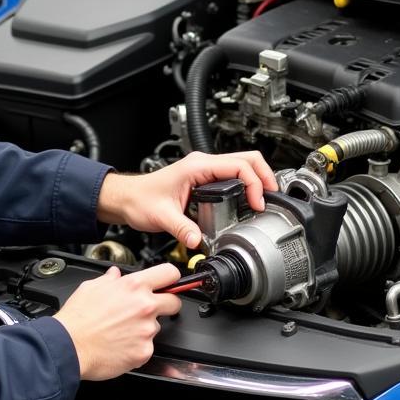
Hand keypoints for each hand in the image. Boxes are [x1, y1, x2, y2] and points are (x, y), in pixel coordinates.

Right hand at [54, 263, 181, 380]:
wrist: (68, 346)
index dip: (171, 279)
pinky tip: (120, 345)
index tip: (169, 284)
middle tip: (147, 311)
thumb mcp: (90, 287)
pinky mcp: (144, 351)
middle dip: (166, 305)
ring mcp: (146, 330)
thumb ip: (110, 280)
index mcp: (134, 286)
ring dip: (144, 328)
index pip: (169, 273)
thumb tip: (115, 275)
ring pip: (157, 327)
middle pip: (174, 302)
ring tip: (121, 331)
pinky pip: (147, 347)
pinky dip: (136, 347)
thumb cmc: (77, 319)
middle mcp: (145, 306)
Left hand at [96, 151, 276, 249]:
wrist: (127, 198)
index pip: (239, 166)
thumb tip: (198, 240)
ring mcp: (204, 170)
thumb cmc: (140, 199)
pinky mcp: (204, 179)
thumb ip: (182, 228)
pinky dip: (245, 186)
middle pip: (247, 159)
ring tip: (263, 201)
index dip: (254, 184)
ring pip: (242, 166)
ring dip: (256, 181)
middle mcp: (203, 164)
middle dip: (264, 177)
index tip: (258, 203)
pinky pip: (232, 176)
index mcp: (197, 166)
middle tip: (273, 199)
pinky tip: (247, 202)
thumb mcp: (162, 216)